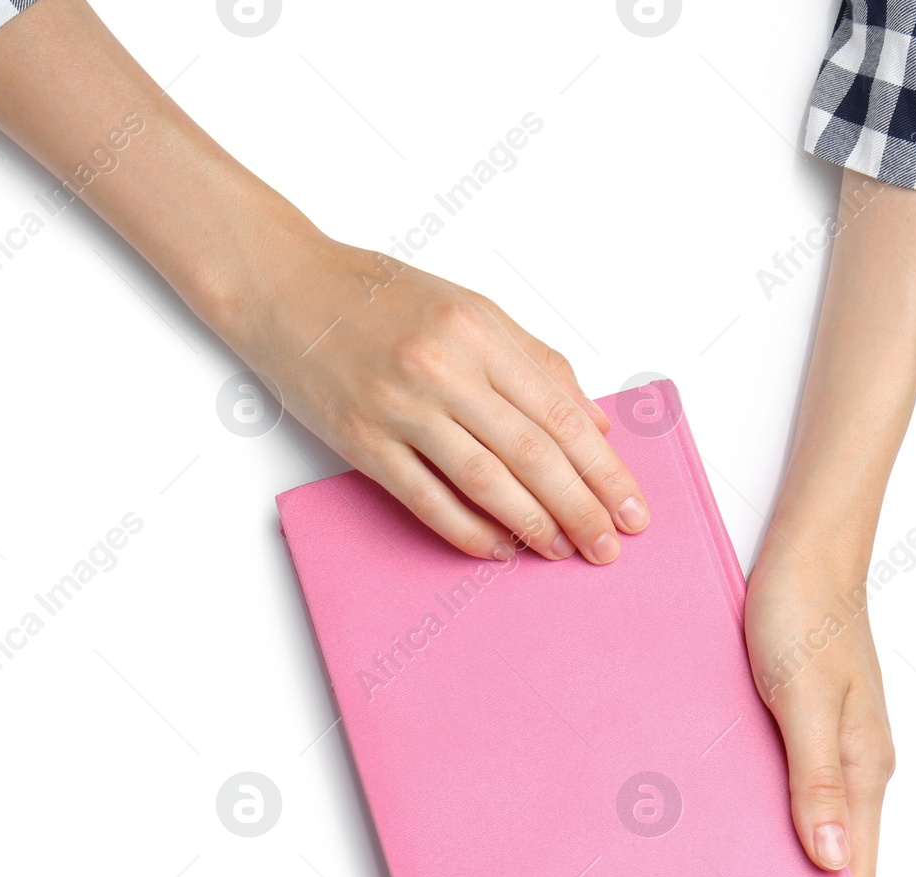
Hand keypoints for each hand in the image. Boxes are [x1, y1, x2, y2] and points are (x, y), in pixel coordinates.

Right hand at [214, 229, 649, 562]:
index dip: (602, 468)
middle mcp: (443, 367)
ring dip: (533, 523)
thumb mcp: (469, 307)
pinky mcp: (360, 439)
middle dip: (580, 506)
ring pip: (486, 480)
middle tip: (609, 545)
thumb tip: (595, 423)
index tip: (631, 506)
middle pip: (532, 453)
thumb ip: (534, 362)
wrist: (284, 286)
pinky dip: (468, 529)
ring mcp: (400, 407)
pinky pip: (426, 497)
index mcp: (479, 330)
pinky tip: (499, 547)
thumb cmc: (377, 296)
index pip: (560, 413)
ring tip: (563, 551)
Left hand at [744, 540, 893, 876]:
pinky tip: (719, 786)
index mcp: (865, 768)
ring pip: (804, 811)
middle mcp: (854, 763)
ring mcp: (830, 741)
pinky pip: (786, 773)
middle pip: (828, 847)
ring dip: (769, 830)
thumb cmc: (808, 616)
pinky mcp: (804, 718)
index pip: (857, 867)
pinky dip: (759, 791)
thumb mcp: (806, 701)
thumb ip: (817, 781)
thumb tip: (828, 860)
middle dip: (786, 873)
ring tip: (712, 839)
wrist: (804, 553)